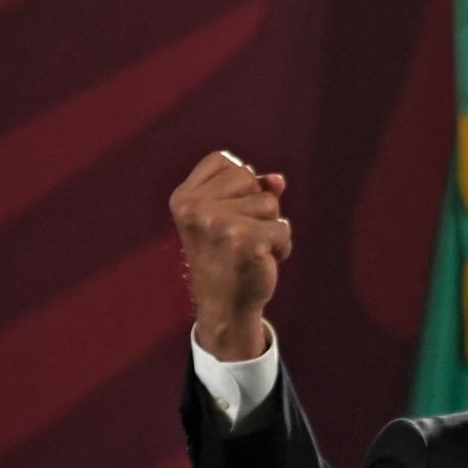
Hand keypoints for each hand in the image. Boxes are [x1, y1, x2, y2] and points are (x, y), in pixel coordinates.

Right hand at [170, 151, 291, 359]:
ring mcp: (219, 224)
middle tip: (239, 236)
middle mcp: (195, 208)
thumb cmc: (227, 258)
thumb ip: (250, 191)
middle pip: (249, 176)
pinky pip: (283, 228)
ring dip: (270, 227)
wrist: (225, 306)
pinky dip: (282, 246)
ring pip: (270, 202)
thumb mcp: (228, 217)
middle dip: (255, 205)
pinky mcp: (245, 240)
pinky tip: (262, 261)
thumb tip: (277, 180)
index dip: (238, 184)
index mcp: (184, 198)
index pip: (224, 161)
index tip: (227, 213)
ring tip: (250, 249)